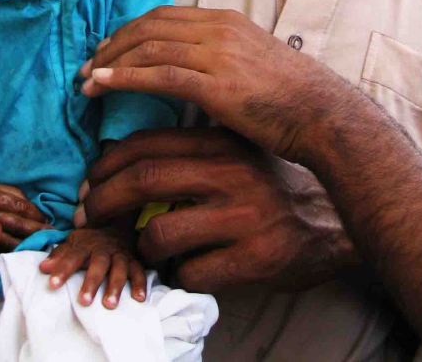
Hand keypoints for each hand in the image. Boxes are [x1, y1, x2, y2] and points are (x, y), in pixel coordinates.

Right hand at [0, 171, 48, 250]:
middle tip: (56, 238)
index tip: (50, 223)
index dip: (38, 217)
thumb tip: (33, 208)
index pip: (22, 209)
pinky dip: (8, 254)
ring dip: (26, 246)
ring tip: (43, 250)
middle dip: (37, 233)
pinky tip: (20, 259)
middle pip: (18, 226)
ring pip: (7, 242)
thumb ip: (13, 195)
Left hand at [39, 226, 145, 307]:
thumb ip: (59, 255)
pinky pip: (139, 271)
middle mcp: (104, 249)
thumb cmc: (90, 241)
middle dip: (92, 281)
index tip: (52, 284)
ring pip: (120, 268)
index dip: (63, 269)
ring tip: (109, 304)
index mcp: (86, 245)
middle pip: (98, 264)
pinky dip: (140, 283)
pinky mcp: (134, 260)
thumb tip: (42, 268)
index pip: (73, 256)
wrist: (118, 224)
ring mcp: (121, 255)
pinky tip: (139, 298)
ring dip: (115, 285)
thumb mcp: (73, 243)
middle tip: (84, 301)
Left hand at [79, 128, 358, 293]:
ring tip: (145, 252)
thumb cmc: (275, 185)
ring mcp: (241, 216)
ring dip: (141, 248)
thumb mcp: (238, 152)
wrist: (334, 220)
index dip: (107, 165)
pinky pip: (193, 274)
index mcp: (221, 144)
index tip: (90, 182)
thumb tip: (128, 158)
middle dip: (102, 201)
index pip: (147, 145)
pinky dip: (179, 277)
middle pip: (143, 180)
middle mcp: (229, 173)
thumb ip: (195, 150)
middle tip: (87, 217)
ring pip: (160, 233)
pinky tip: (188, 271)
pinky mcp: (254, 258)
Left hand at [81, 6, 348, 163]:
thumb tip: (193, 71)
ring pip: (148, 48)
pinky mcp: (215, 84)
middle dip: (113, 45)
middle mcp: (218, 29)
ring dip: (111, 63)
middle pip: (149, 27)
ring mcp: (217, 54)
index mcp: (225, 21)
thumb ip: (221, 57)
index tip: (107, 50)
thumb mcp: (253, 61)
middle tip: (88, 66)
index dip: (129, 31)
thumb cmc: (290, 96)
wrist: (321, 112)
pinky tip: (103, 86)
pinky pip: (159, 75)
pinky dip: (124, 78)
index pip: (164, 16)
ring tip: (87, 82)